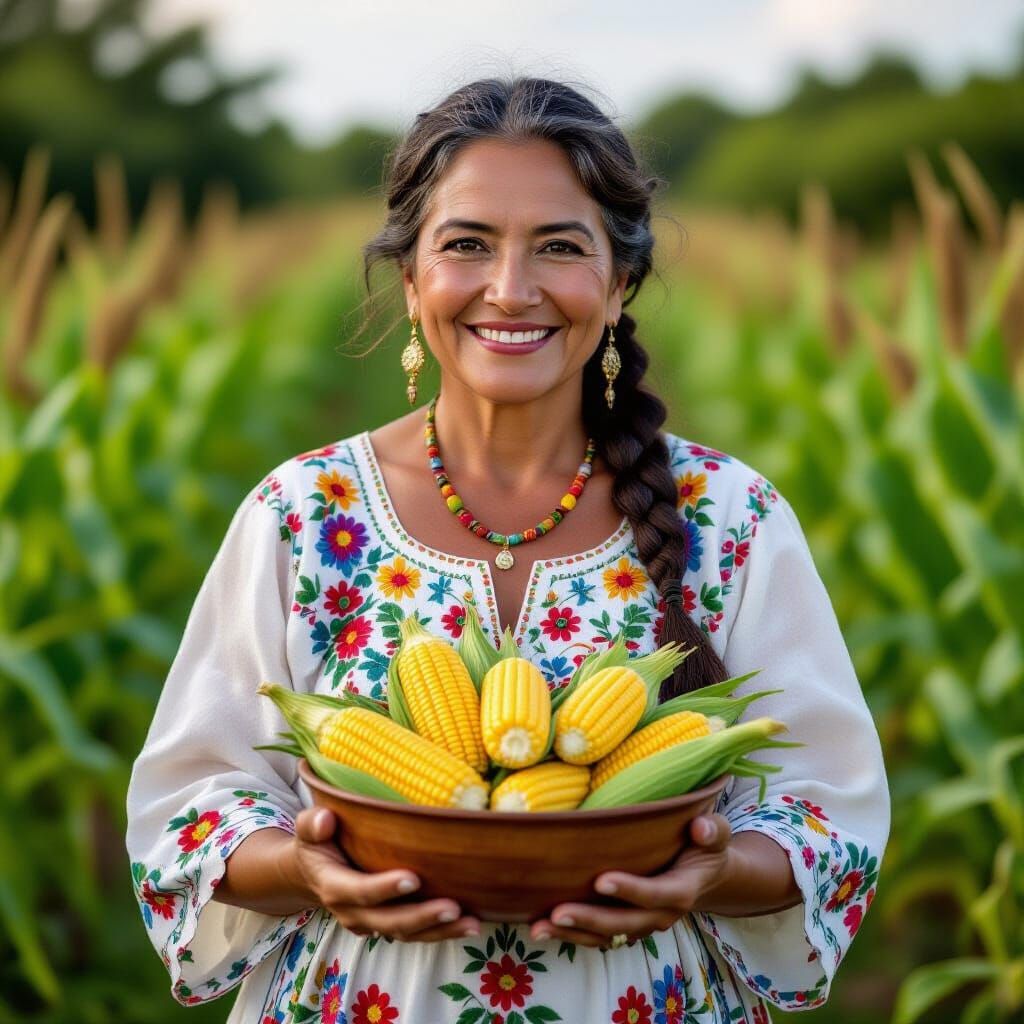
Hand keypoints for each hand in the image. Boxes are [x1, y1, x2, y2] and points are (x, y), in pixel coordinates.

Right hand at [292, 807, 480, 941]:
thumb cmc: (318, 842)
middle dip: (421, 917)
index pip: (360, 891)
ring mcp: (371, 923)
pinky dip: (441, 933)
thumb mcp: (309, 829)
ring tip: (471, 923)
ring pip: (407, 934)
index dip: (385, 888)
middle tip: (453, 907)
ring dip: (439, 931)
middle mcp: (353, 912)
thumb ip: (312, 822)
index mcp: (334, 886)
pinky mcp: (388, 926)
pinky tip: (468, 925)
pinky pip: (416, 935)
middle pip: (389, 921)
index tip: (413, 878)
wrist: (313, 873)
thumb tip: (325, 819)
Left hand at [529, 812, 732, 948]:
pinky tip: (541, 926)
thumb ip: (712, 831)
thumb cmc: (704, 846)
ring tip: (539, 927)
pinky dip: (570, 935)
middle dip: (590, 919)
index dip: (630, 890)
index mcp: (681, 891)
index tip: (601, 881)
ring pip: (605, 937)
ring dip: (572, 934)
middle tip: (557, 913)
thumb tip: (700, 826)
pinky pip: (596, 937)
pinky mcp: (623, 926)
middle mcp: (660, 916)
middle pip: (623, 924)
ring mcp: (640, 925)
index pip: (655, 895)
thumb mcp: (716, 835)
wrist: (705, 876)